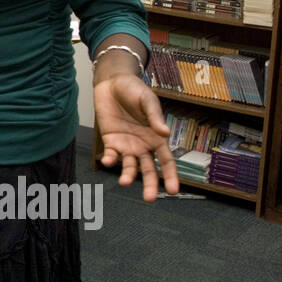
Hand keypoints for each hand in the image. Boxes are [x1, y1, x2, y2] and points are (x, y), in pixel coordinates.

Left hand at [95, 74, 175, 201]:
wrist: (113, 83)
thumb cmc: (135, 91)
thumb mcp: (148, 101)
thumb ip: (155, 117)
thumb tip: (165, 133)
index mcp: (156, 138)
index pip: (166, 161)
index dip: (170, 176)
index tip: (173, 191)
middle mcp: (143, 145)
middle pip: (148, 169)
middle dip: (150, 185)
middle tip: (149, 199)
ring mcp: (127, 144)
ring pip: (129, 166)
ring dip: (127, 175)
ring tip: (125, 182)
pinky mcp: (111, 140)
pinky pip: (111, 154)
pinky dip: (110, 159)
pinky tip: (108, 160)